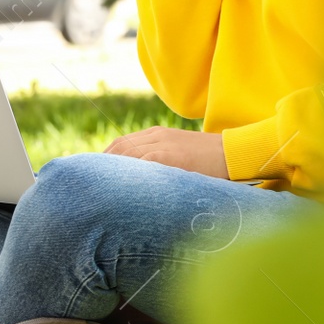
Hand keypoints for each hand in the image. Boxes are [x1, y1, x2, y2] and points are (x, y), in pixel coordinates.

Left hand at [104, 125, 229, 178]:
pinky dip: (126, 173)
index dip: (105, 158)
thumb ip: (162, 161)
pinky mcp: (168, 156)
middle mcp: (156, 136)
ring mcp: (162, 145)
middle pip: (119, 147)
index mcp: (158, 134)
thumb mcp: (182, 154)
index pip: (122, 143)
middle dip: (101, 165)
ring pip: (125, 153)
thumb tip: (144, 181)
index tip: (95, 175)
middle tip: (90, 185)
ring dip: (110, 171)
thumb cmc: (211, 161)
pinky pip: (139, 162)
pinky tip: (118, 187)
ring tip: (98, 188)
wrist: (234, 154)